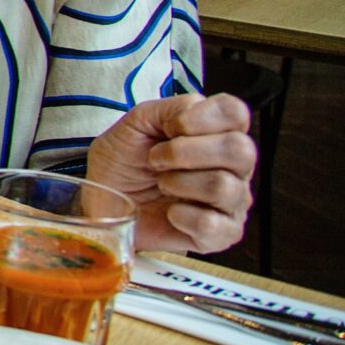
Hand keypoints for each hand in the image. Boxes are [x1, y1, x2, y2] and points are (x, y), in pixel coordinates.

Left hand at [86, 93, 256, 253]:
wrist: (104, 201)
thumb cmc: (124, 162)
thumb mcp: (136, 123)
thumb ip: (169, 109)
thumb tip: (196, 111)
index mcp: (216, 134)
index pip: (235, 112)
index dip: (202, 116)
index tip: (170, 128)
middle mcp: (233, 167)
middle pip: (241, 149)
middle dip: (186, 151)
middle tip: (157, 159)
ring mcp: (232, 202)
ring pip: (225, 186)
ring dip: (179, 183)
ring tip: (161, 184)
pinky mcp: (222, 235)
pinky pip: (213, 224)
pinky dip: (182, 215)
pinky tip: (170, 212)